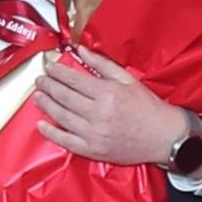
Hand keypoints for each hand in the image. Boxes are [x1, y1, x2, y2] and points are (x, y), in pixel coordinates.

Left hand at [34, 50, 198, 169]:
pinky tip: (42, 125)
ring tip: (37, 97)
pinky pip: (66, 141)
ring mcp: (94, 134)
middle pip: (64, 97)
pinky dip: (51, 133)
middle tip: (40, 80)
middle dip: (48, 86)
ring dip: (46, 105)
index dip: (57, 72)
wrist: (163, 137)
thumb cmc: (148, 107)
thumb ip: (102, 64)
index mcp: (107, 94)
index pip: (74, 80)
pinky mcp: (93, 150)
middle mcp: (98, 114)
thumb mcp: (128, 79)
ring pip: (61, 117)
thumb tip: (80, 50)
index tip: (49, 67)